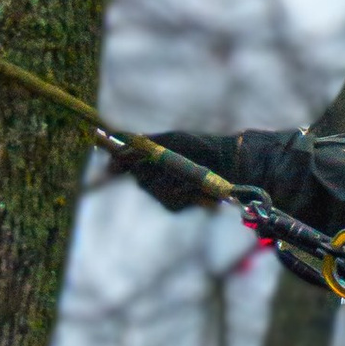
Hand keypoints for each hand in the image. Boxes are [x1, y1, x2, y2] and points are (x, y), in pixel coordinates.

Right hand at [118, 129, 240, 213]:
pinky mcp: (174, 205)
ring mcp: (163, 191)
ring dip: (172, 183)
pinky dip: (183, 195)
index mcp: (150, 153)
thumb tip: (118, 144)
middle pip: (138, 178)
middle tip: (170, 164)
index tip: (115, 166)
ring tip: (191, 175)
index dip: (118, 163)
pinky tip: (196, 188)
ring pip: (154, 191)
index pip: (123, 161)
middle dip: (152, 171)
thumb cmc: (201, 147)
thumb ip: (145, 144)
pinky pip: (170, 203)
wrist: (229, 165)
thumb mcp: (173, 140)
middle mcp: (153, 173)